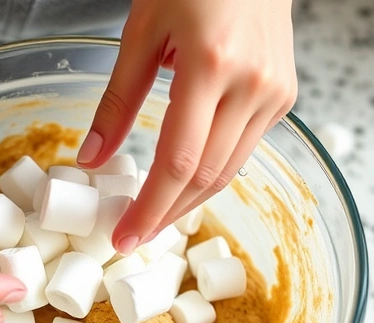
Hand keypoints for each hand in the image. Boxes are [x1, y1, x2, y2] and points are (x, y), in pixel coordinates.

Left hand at [77, 0, 296, 253]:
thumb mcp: (140, 34)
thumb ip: (116, 101)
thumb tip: (91, 158)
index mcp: (211, 66)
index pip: (179, 161)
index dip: (149, 207)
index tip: (124, 236)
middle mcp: (252, 85)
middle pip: (206, 175)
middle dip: (166, 214)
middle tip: (132, 236)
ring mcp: (274, 92)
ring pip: (230, 169)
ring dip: (188, 200)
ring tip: (152, 218)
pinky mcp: (282, 95)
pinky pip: (244, 149)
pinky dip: (212, 172)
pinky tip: (182, 184)